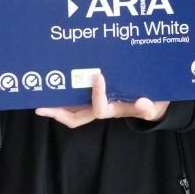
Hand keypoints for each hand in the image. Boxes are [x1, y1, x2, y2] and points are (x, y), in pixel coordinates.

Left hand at [35, 72, 168, 128]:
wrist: (153, 106)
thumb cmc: (152, 105)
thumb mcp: (153, 107)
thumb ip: (148, 107)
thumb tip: (143, 102)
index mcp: (113, 110)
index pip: (99, 108)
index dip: (97, 95)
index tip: (98, 76)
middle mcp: (101, 108)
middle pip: (75, 117)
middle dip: (58, 112)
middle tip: (41, 107)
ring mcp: (97, 103)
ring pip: (72, 109)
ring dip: (57, 105)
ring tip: (42, 96)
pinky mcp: (97, 97)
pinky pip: (77, 98)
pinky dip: (66, 93)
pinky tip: (58, 83)